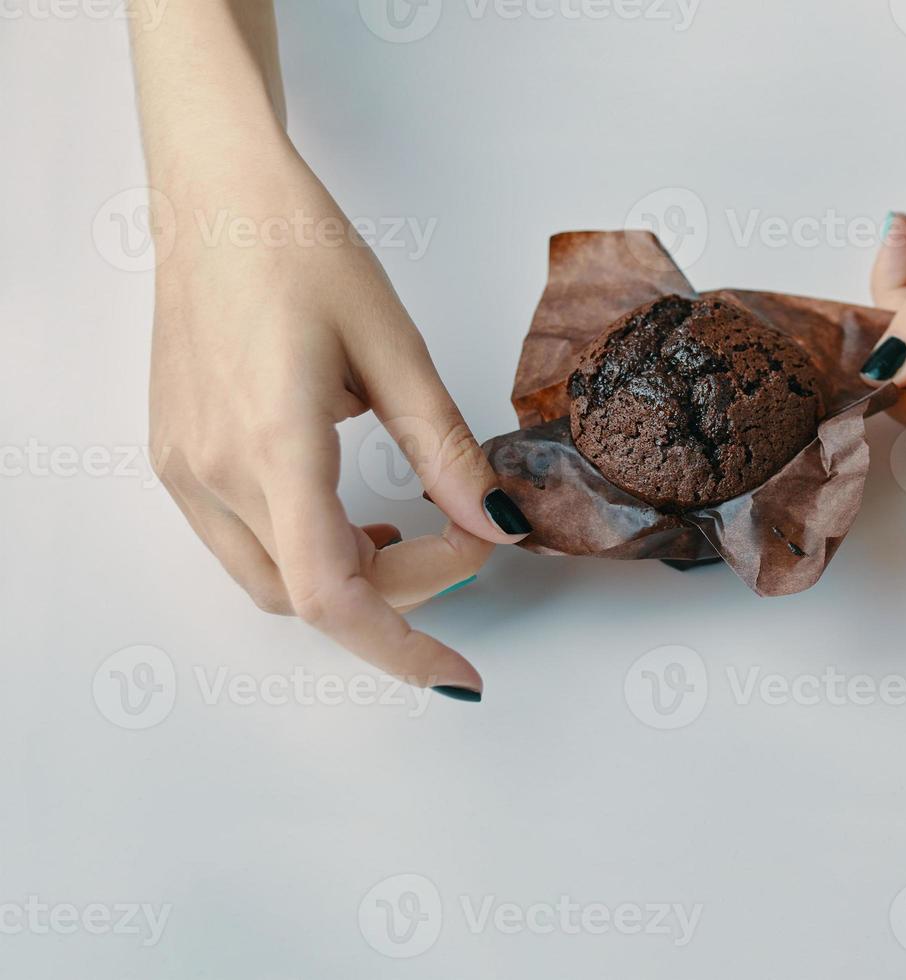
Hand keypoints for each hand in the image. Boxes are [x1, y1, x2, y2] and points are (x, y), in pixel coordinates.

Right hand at [148, 152, 531, 699]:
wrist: (215, 193)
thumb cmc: (299, 247)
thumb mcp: (395, 349)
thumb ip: (447, 451)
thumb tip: (495, 525)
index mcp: (272, 442)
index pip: (334, 596)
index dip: (403, 648)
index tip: (461, 675)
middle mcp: (214, 470)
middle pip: (311, 596)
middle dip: (402, 594)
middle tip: (466, 543)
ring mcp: (184, 468)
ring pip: (273, 581)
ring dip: (353, 580)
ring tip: (412, 537)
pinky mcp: (177, 458)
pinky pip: (244, 543)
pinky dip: (308, 553)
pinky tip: (354, 519)